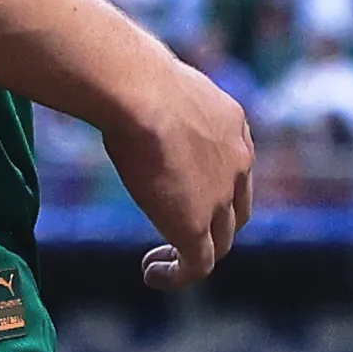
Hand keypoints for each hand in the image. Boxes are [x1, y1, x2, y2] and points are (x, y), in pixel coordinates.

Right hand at [94, 56, 256, 287]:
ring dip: (194, 254)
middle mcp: (237, 161)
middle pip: (236, 210)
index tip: (180, 190)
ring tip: (160, 262)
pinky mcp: (196, 225)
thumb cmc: (132, 76)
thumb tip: (115, 81)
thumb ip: (150, 96)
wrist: (140, 91)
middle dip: (213, 226)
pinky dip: (177, 274)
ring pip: (220, 242)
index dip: (215, 187)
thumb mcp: (155, 82)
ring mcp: (220, 196)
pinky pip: (198, 265)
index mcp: (231, 124)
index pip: (235, 167)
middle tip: (177, 232)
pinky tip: (152, 273)